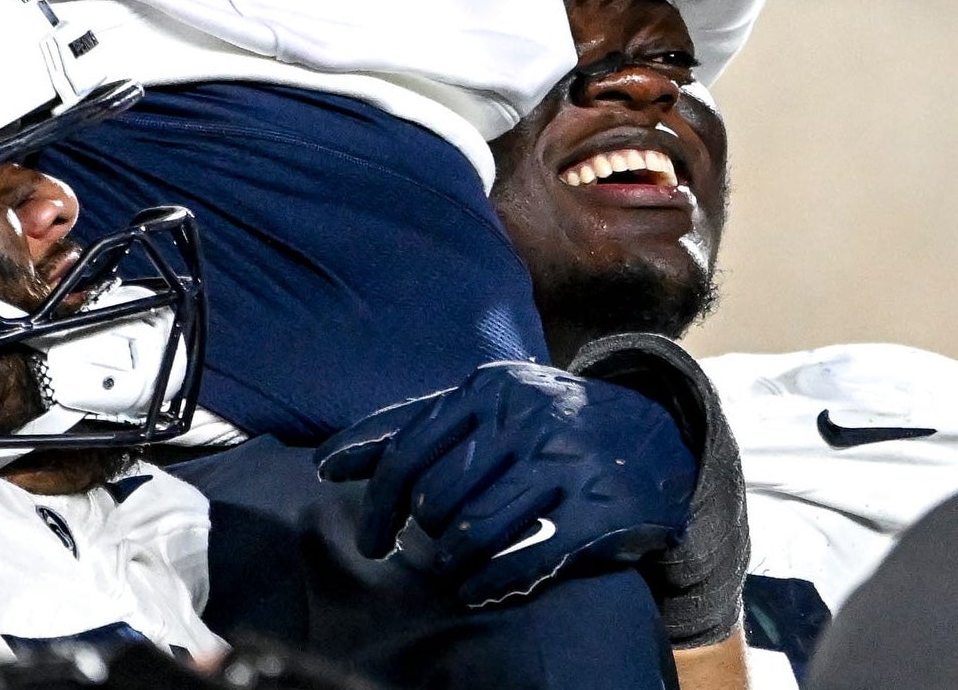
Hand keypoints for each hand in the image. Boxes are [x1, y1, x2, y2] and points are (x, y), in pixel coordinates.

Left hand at [316, 362, 696, 607]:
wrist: (652, 429)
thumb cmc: (541, 420)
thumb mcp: (482, 405)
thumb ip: (409, 427)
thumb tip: (328, 462)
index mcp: (487, 388)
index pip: (408, 450)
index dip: (378, 502)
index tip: (368, 540)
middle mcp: (523, 418)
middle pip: (437, 494)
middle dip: (419, 532)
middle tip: (419, 549)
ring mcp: (563, 462)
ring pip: (475, 529)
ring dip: (450, 563)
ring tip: (448, 570)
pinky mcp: (598, 511)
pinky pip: (526, 558)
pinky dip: (490, 583)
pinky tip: (477, 590)